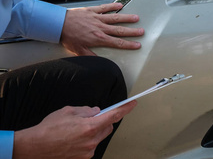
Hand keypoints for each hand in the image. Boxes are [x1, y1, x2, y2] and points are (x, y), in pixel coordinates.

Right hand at [13, 101, 136, 158]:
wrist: (34, 147)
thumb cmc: (49, 129)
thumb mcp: (68, 111)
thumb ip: (86, 110)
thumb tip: (96, 111)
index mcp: (89, 126)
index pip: (114, 115)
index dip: (125, 109)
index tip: (132, 104)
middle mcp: (91, 140)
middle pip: (108, 127)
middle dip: (104, 120)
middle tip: (92, 117)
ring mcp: (88, 151)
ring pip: (100, 137)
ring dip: (94, 131)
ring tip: (77, 129)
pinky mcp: (83, 158)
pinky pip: (91, 145)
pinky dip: (87, 140)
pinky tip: (74, 138)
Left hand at [61, 3, 143, 55]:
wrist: (58, 24)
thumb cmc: (68, 37)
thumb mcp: (78, 50)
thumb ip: (90, 56)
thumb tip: (99, 62)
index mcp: (98, 39)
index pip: (117, 43)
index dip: (128, 44)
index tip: (137, 45)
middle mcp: (100, 28)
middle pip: (120, 30)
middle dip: (132, 32)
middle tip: (142, 31)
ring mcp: (97, 18)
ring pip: (115, 18)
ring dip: (126, 18)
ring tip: (136, 18)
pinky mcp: (92, 11)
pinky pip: (105, 8)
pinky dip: (113, 6)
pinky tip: (120, 5)